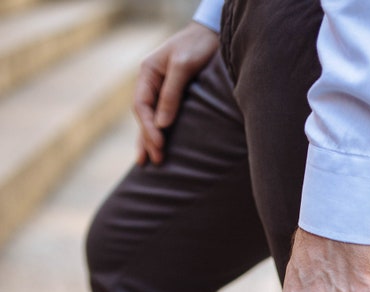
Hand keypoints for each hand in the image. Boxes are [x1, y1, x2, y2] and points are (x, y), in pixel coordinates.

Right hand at [133, 22, 218, 165]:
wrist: (212, 35)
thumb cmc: (198, 46)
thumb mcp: (184, 66)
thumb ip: (172, 93)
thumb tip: (162, 124)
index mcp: (148, 72)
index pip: (141, 105)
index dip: (148, 127)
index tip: (160, 144)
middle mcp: (150, 83)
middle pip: (144, 116)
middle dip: (148, 139)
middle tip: (157, 161)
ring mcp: (160, 90)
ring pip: (150, 119)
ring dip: (149, 141)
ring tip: (149, 163)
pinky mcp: (172, 97)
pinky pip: (161, 118)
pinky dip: (158, 133)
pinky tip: (157, 147)